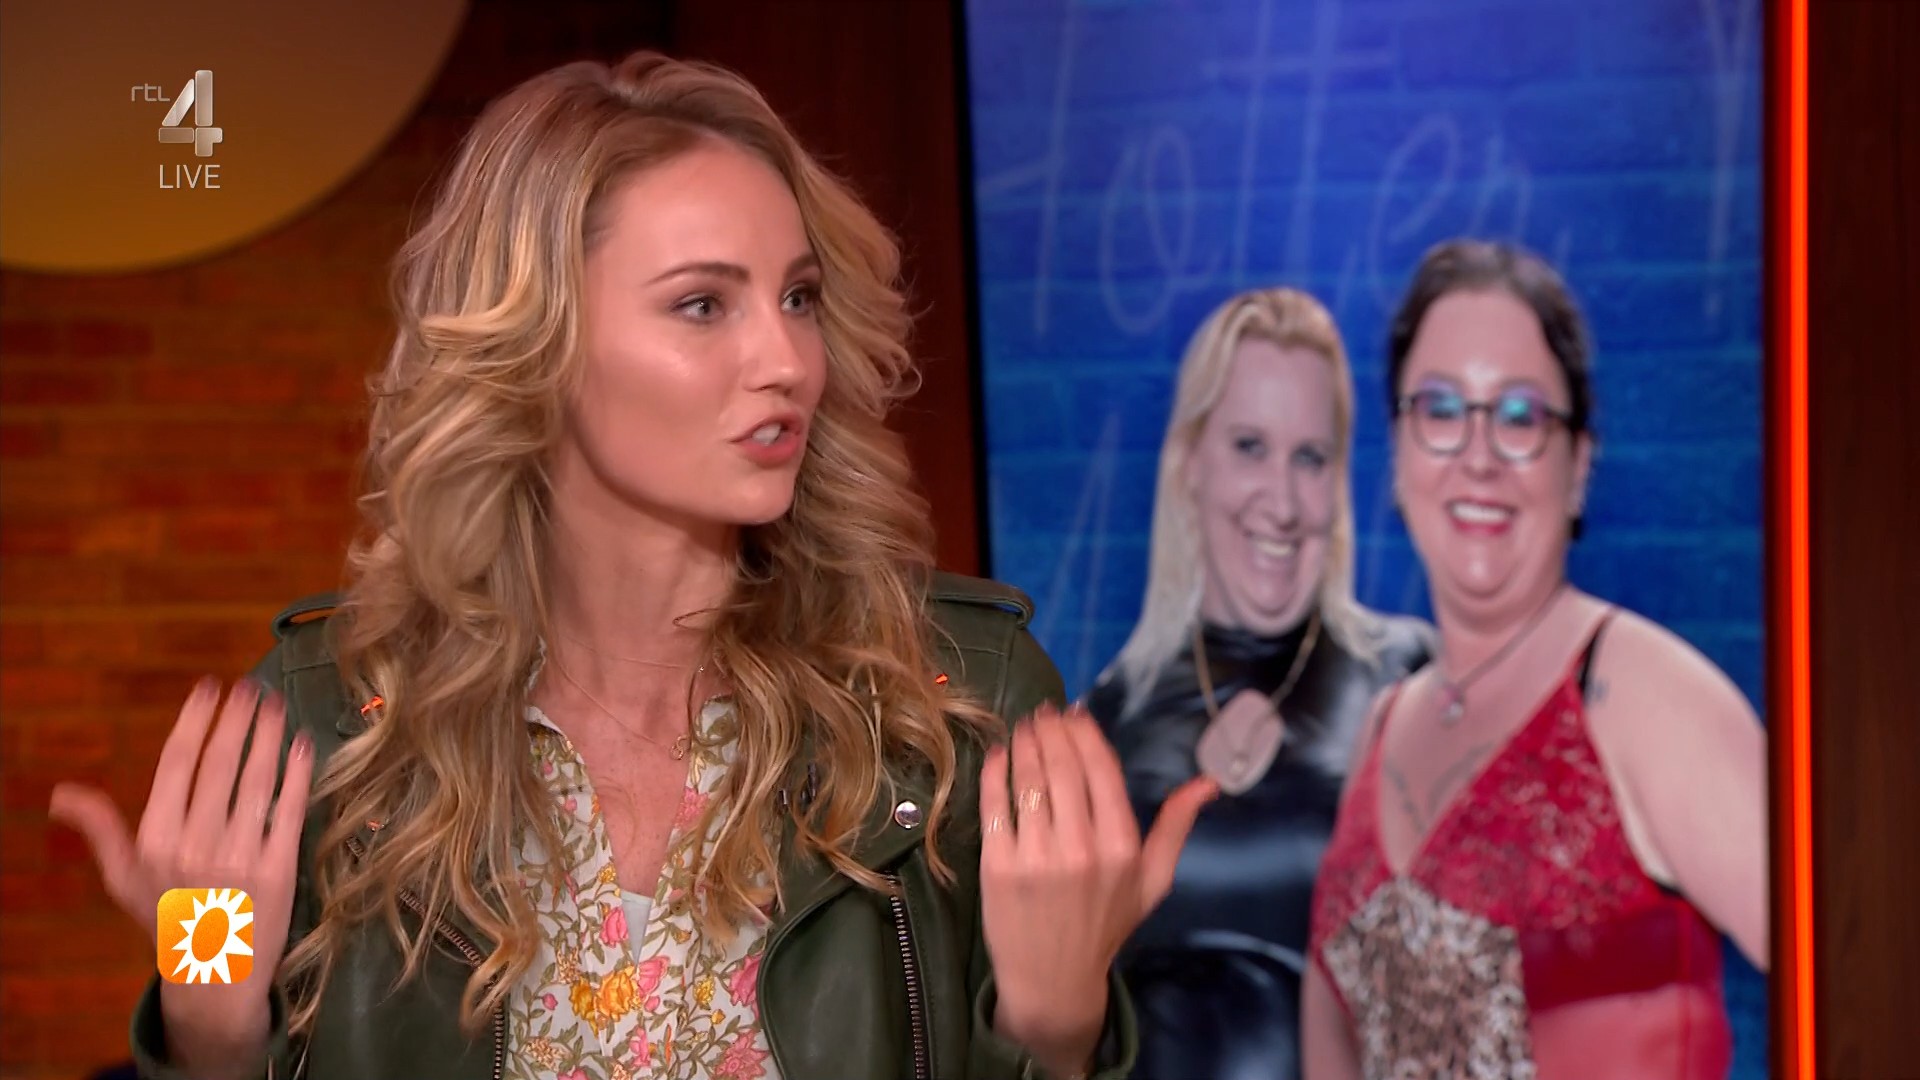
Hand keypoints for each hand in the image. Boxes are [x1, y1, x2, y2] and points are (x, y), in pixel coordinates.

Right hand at [49, 679, 313, 1076]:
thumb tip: (61, 794)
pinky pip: (289, 811)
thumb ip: (101, 830)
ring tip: (276, 706)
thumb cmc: (167, 919)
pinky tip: (303, 746)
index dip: (194, 721)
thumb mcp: (125, 878)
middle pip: (219, 765)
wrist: (214, 978)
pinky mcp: (279, 870)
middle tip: (249, 687)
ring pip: (256, 782)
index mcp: (155, 840)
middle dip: (235, 719)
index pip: (175, 765)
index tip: (208, 689)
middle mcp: (195, 845)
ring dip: (268, 737)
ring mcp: (240, 858)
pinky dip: (297, 775)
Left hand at [978, 704, 1215, 1074]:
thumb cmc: (1105, 925)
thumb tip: (1208, 783)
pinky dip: (995, 772)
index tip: (1073, 714)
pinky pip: (995, 805)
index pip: (1101, 770)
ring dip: (1024, 743)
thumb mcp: (1152, 881)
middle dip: (1051, 730)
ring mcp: (1036, 857)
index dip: (1084, 733)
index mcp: (1122, 847)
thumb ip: (1176, 828)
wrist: (1053, 980)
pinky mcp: (998, 867)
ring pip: (1028, 779)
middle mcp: (1081, 848)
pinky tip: (999, 756)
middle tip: (1043, 713)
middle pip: (1062, 766)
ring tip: (1023, 728)